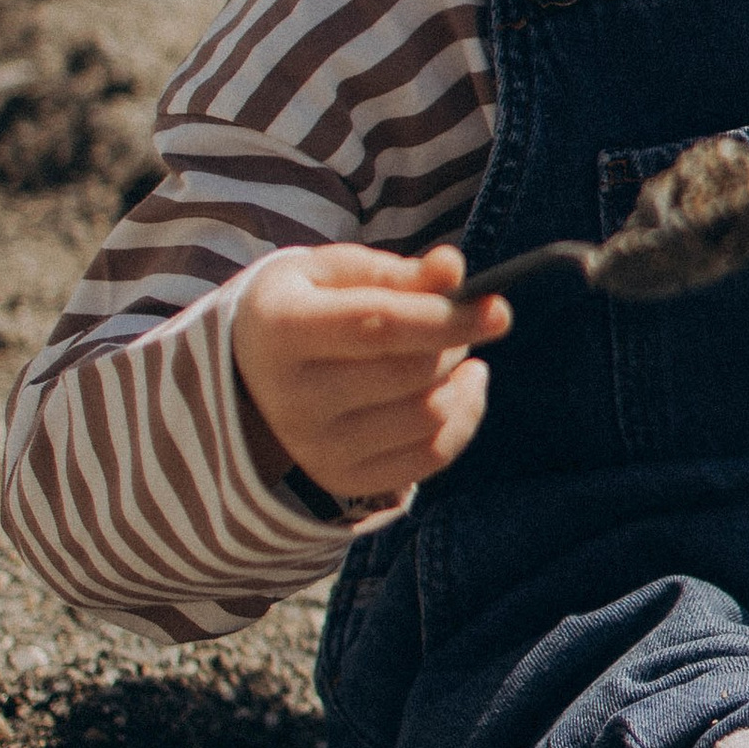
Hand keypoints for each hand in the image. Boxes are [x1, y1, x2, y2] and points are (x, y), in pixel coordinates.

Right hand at [231, 244, 509, 505]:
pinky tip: (458, 390)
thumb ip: (394, 271)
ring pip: (428, 417)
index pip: (380, 326)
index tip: (498, 309)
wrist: (250, 372)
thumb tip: (453, 268)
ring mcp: (316, 447)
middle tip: (460, 321)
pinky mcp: (343, 479)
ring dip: (460, 381)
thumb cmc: (305, 305)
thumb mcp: (334, 272)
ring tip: (455, 354)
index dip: (446, 318)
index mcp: (283, 330)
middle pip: (410, 374)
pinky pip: (431, 457)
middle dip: (454, 343)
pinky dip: (462, 419)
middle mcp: (293, 399)